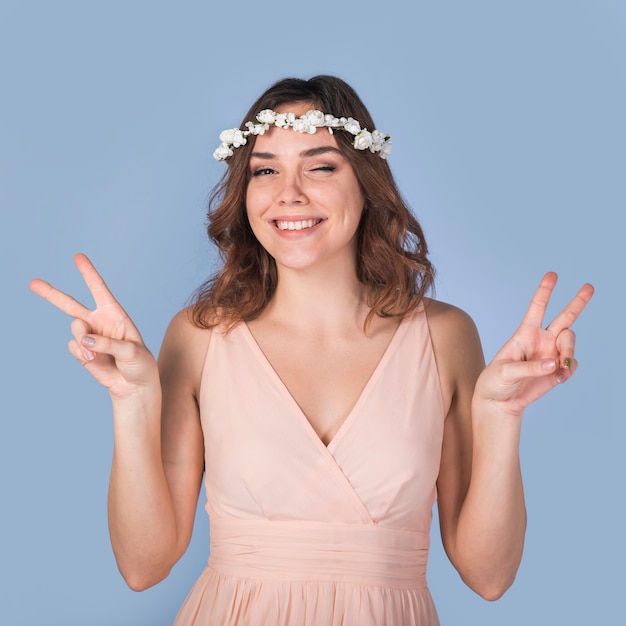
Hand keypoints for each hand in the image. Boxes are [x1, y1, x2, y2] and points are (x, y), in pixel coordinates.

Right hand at [30, 253, 157, 399]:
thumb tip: (86, 339)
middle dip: (51, 294)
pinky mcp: (82, 352)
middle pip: (70, 304)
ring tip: (97, 352)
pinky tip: (95, 361)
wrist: (134, 386)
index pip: (99, 290)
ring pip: (74, 329)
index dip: (88, 273)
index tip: (78, 256)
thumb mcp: (132, 352)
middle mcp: (98, 322)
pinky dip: (83, 354)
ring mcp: (88, 337)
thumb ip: (110, 344)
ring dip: (83, 339)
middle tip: (33, 283)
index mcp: (115, 314)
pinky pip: (74, 348)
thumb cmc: (140, 364)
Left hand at [474, 272, 594, 417]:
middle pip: (564, 317)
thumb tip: (554, 363)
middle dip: (577, 302)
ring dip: (569, 353)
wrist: (500, 402)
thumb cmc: (495, 382)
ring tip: (561, 370)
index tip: (552, 274)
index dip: (544, 291)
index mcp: (524, 334)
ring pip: (570, 342)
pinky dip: (569, 370)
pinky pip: (572, 365)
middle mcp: (541, 340)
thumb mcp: (505, 372)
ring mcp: (551, 354)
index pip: (537, 308)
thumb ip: (529, 367)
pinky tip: (559, 379)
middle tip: (589, 286)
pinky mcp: (557, 370)